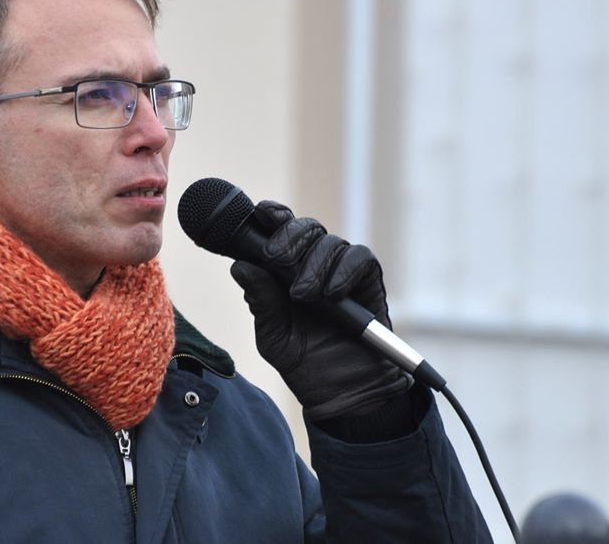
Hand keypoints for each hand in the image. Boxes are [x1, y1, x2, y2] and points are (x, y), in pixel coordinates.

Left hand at [230, 200, 410, 421]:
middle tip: (276, 259)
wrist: (343, 394)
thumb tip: (239, 266)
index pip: (278, 231)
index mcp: (286, 271)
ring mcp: (343, 271)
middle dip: (288, 237)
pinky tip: (331, 293)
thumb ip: (260, 301)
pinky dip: (344, 270)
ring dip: (313, 264)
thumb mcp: (273, 334)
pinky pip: (360, 258)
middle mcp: (314, 264)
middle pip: (305, 228)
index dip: (270, 216)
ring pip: (330, 242)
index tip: (260, 213)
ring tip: (303, 296)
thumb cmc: (304, 362)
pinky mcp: (369, 283)